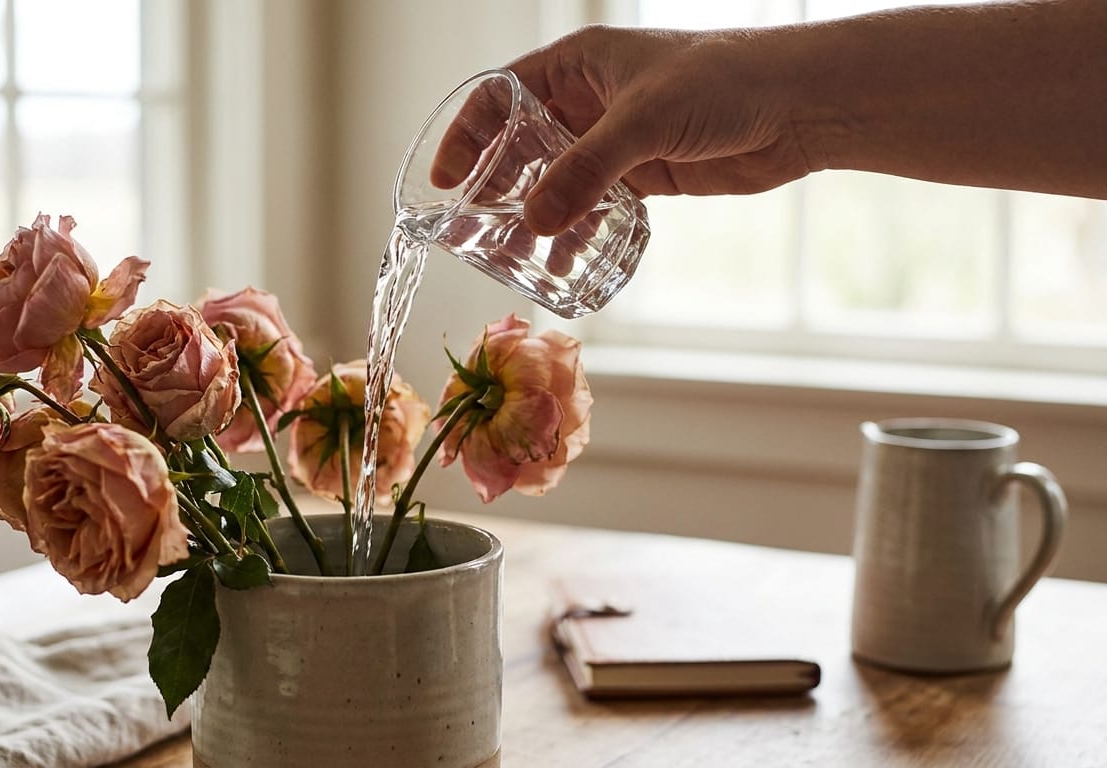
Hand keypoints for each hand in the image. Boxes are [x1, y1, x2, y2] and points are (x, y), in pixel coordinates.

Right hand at [433, 25, 818, 235]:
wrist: (800, 105)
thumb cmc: (725, 82)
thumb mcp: (644, 121)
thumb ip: (586, 171)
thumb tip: (535, 222)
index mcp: (577, 64)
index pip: (499, 97)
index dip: (466, 136)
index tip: (446, 182)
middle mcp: (588, 100)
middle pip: (521, 147)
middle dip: (497, 190)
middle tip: (476, 233)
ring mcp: (615, 139)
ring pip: (556, 182)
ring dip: (535, 219)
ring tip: (514, 258)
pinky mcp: (644, 175)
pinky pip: (593, 206)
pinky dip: (574, 233)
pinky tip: (562, 264)